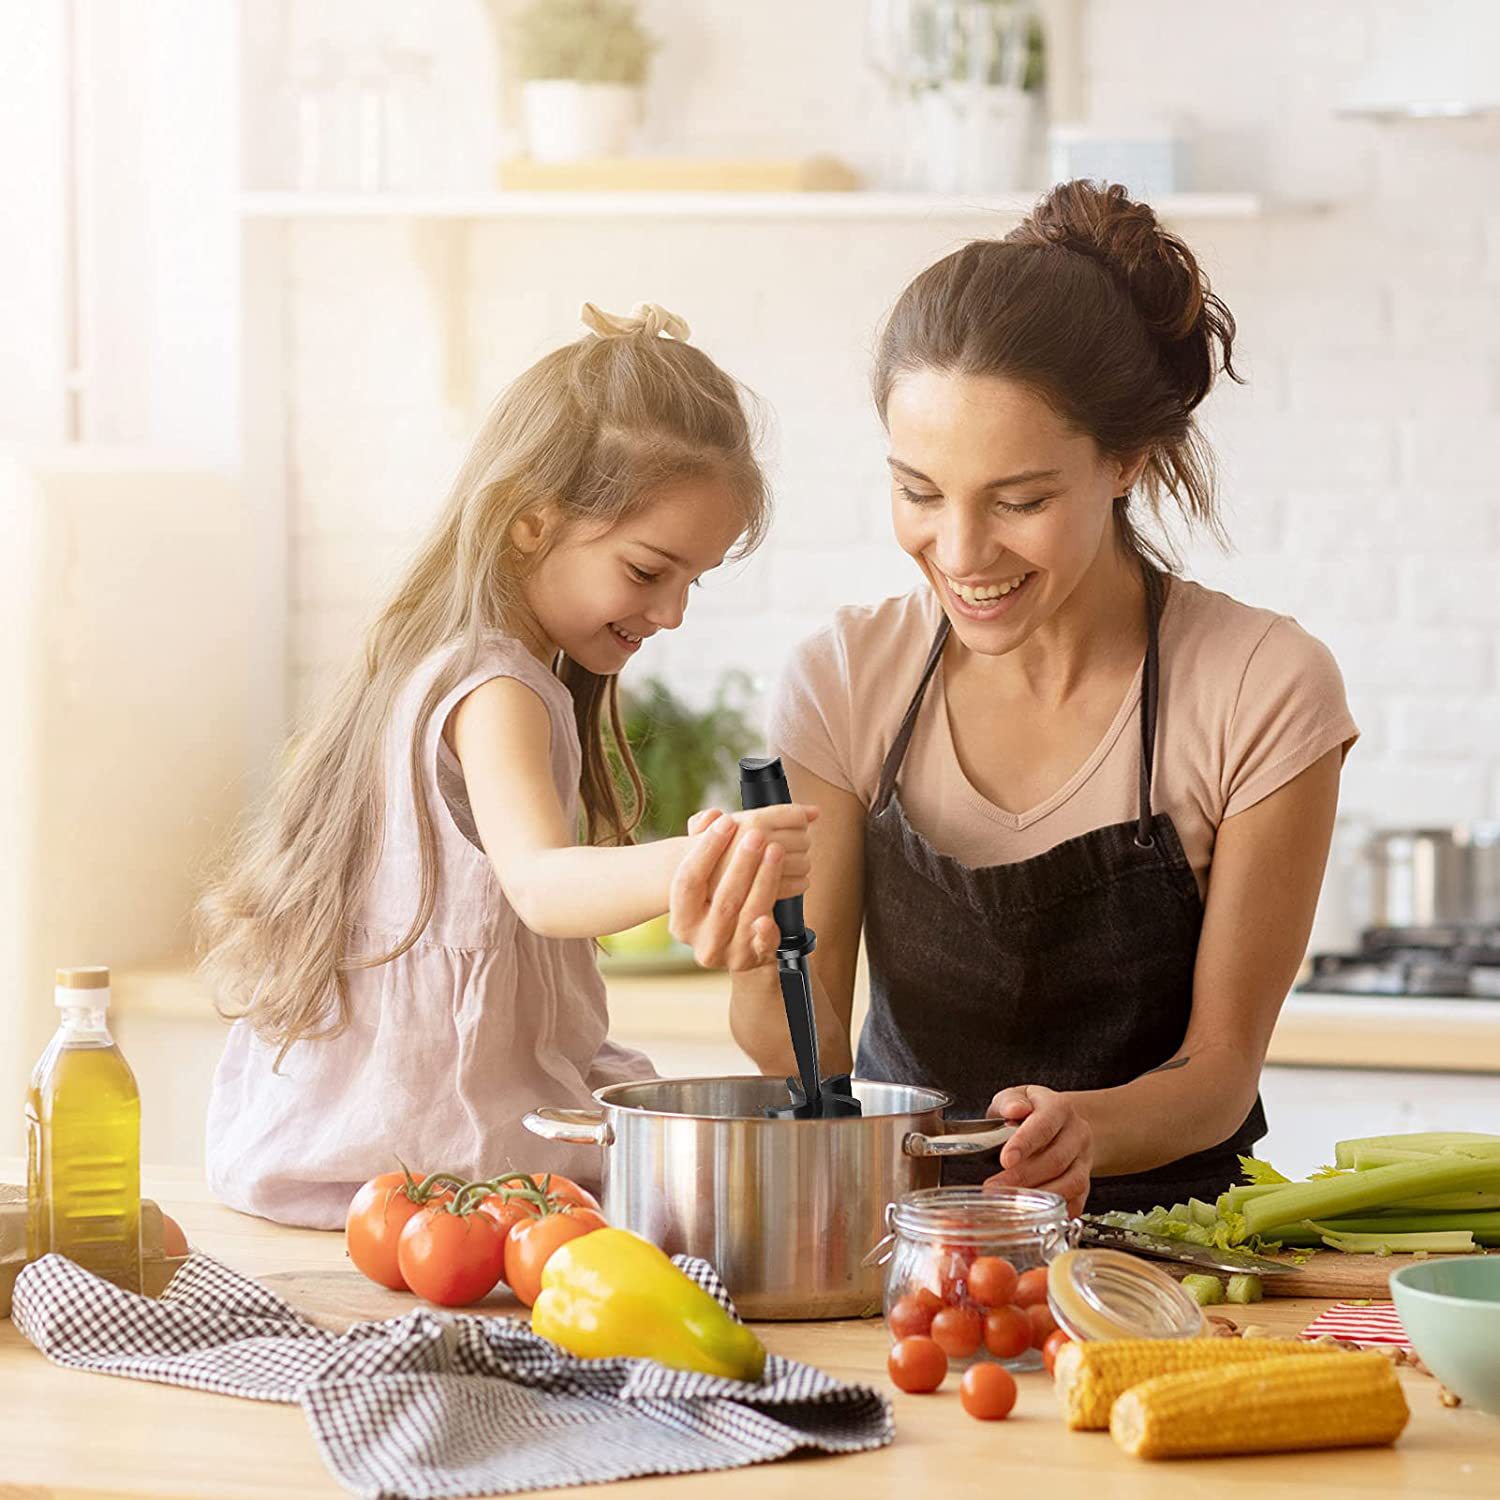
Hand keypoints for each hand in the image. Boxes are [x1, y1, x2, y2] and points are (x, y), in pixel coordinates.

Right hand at [667, 804, 817, 970]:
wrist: (739, 947)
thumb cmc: (719, 902)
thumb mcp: (706, 879)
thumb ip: (703, 843)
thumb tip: (711, 815)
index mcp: (681, 918)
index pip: (687, 880)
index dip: (707, 848)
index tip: (727, 821)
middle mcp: (699, 939)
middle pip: (721, 897)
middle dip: (742, 862)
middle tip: (757, 834)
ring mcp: (727, 952)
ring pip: (747, 912)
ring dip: (764, 879)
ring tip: (776, 850)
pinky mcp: (754, 960)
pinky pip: (762, 945)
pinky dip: (766, 929)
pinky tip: (772, 914)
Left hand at [982, 1085, 1092, 1216]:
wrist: (1062, 1122)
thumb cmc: (1033, 1110)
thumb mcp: (1017, 1096)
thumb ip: (1010, 1101)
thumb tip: (1013, 1109)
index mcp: (1059, 1108)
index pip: (1043, 1125)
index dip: (1025, 1143)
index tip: (1006, 1159)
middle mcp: (1077, 1134)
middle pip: (1056, 1159)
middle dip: (1023, 1177)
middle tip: (995, 1187)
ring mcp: (1084, 1159)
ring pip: (1071, 1183)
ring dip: (1040, 1197)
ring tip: (1011, 1203)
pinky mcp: (1086, 1182)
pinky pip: (1078, 1200)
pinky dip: (1059, 1211)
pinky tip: (1038, 1216)